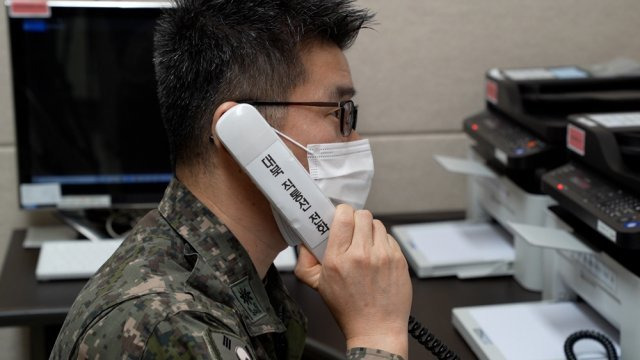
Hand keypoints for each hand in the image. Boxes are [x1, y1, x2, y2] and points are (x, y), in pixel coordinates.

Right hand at [295, 204, 411, 357]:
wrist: (376, 328)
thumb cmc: (348, 309)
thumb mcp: (318, 285)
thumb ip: (305, 261)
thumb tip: (305, 242)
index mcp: (338, 258)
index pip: (343, 215)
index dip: (342, 213)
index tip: (340, 219)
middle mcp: (362, 254)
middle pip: (362, 215)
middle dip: (356, 220)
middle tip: (353, 233)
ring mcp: (383, 256)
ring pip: (377, 224)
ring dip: (370, 231)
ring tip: (366, 246)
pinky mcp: (399, 260)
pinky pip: (390, 238)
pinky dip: (383, 243)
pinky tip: (377, 257)